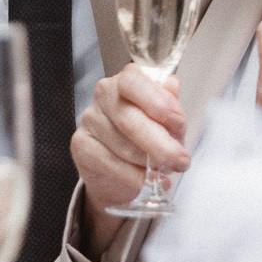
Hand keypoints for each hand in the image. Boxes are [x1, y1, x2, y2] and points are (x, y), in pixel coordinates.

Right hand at [72, 65, 187, 255]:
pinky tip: (146, 180)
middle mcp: (104, 94)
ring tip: (164, 170)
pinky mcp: (80, 145)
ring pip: (122, 145)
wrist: (122, 171)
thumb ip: (170, 104)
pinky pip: (109, 163)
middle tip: (181, 160)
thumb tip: (172, 86)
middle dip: (160, 144)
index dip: (158, 103)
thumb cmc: (147, 138)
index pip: (134, 83)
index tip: (179, 125)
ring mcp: (90, 119)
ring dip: (148, 163)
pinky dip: (133, 176)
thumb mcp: (166, 121)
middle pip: (129, 119)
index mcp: (126, 80)